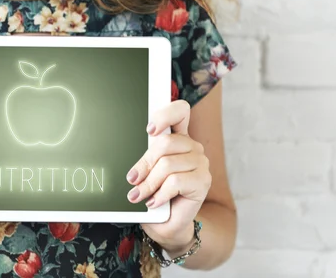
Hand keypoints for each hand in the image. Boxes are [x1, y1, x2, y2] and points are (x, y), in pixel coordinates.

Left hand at [126, 100, 210, 253]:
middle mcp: (192, 147)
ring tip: (139, 195)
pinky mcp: (203, 181)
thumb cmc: (155, 194)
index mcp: (178, 137)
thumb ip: (145, 159)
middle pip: (165, 142)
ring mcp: (200, 163)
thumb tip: (134, 164)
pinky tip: (154, 202)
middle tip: (132, 180)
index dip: (165, 115)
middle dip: (144, 164)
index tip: (150, 130)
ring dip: (149, 183)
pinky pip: (175, 181)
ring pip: (167, 164)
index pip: (180, 111)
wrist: (167, 224)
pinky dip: (160, 193)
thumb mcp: (146, 173)